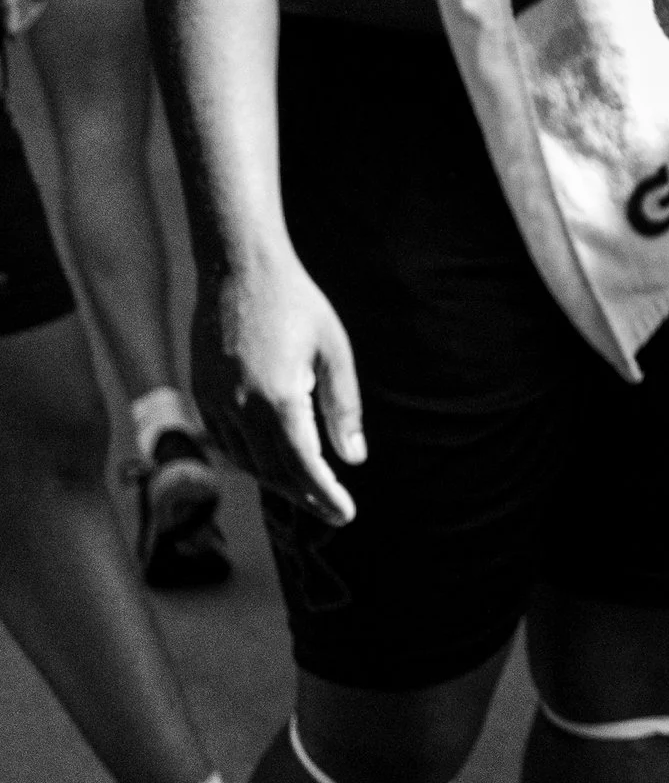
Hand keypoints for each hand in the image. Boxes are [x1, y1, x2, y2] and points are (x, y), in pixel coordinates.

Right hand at [193, 249, 365, 524]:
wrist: (238, 269)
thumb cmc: (297, 304)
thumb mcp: (334, 351)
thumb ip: (343, 408)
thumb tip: (354, 459)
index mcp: (279, 398)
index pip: (304, 466)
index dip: (325, 495)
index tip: (346, 513)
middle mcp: (241, 407)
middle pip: (275, 471)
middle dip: (306, 496)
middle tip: (334, 509)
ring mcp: (215, 402)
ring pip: (247, 461)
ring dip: (278, 480)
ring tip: (309, 489)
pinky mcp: (201, 394)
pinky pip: (225, 442)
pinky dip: (250, 458)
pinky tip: (272, 459)